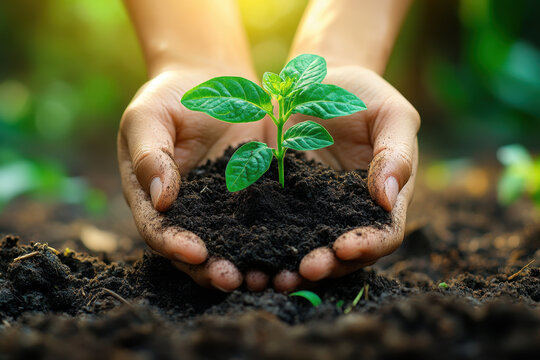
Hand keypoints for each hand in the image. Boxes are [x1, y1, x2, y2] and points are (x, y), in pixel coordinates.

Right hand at [118, 69, 270, 291]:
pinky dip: (274, 239)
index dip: (174, 245)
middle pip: (195, 250)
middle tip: (234, 279)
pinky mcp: (253, 196)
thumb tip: (161, 200)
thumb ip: (150, 155)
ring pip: (231, 244)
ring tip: (266, 277)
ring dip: (246, 264)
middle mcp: (187, 211)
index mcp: (152, 197)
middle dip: (212, 269)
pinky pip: (264, 221)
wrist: (211, 80)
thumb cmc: (170, 95)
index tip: (196, 253)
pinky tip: (291, 249)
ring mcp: (221, 207)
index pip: (158, 230)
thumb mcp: (149, 116)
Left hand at [274, 66, 419, 285]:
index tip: (345, 247)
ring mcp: (313, 210)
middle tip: (304, 270)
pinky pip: (275, 228)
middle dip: (327, 266)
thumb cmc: (363, 94)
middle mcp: (349, 213)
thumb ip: (395, 154)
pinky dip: (265, 245)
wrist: (316, 80)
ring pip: (308, 248)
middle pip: (345, 254)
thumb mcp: (391, 114)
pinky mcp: (281, 202)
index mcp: (383, 198)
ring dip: (293, 267)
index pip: (384, 233)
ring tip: (274, 277)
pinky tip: (248, 254)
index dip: (368, 245)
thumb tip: (387, 199)